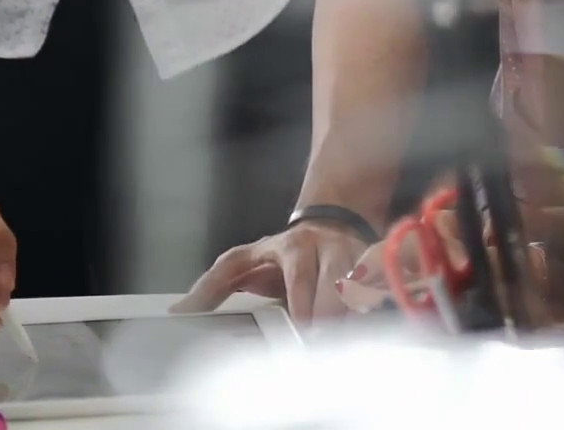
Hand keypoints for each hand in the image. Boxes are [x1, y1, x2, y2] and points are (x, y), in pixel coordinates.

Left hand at [173, 221, 368, 324]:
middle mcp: (327, 248)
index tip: (305, 329)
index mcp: (293, 247)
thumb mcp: (243, 262)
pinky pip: (385, 286)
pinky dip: (377, 304)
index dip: (305, 304)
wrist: (330, 223)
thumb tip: (178, 311)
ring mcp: (356, 255)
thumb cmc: (281, 254)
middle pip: (335, 286)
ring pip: (362, 287)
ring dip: (352, 316)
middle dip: (329, 317)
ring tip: (341, 338)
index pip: (300, 277)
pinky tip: (367, 317)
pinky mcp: (378, 264)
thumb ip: (214, 286)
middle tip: (320, 340)